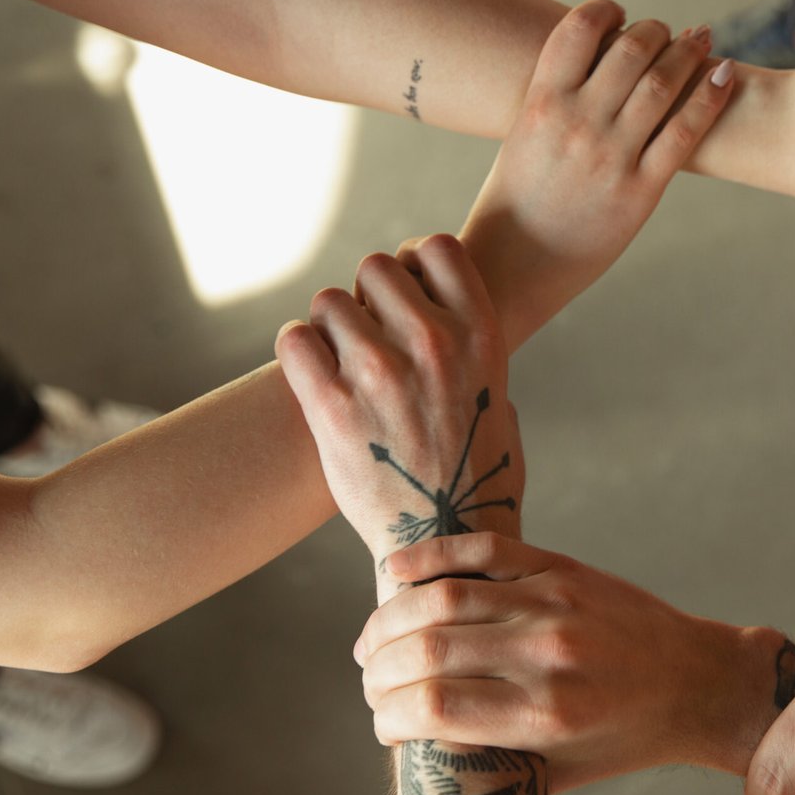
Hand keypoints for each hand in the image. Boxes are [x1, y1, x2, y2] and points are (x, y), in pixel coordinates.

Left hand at [275, 235, 523, 572]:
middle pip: (374, 267)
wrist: (445, 546)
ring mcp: (381, 373)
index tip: (409, 296)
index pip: (435, 248)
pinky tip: (313, 376)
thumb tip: (445, 318)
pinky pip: (294, 341)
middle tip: (368, 335)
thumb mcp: (500, 400)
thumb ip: (471, 351)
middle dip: (366, 296)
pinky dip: (298, 352)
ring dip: (329, 327)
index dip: (414, 265)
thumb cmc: (476, 477)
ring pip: (328, 301)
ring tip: (341, 364)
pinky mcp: (333, 407)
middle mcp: (435, 344)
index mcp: (482, 335)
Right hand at [354, 533, 785, 791]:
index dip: (387, 717)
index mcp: (545, 716)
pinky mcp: (562, 568)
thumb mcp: (562, 770)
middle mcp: (547, 655)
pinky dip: (429, 555)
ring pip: (441, 597)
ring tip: (371, 641)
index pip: (432, 709)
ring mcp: (554, 603)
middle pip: (424, 651)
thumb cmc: (626, 737)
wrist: (699, 682)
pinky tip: (394, 572)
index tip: (381, 725)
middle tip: (369, 682)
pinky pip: (481, 551)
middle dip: (377, 671)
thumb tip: (412, 734)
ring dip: (388, 618)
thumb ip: (491, 755)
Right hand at [460, 0, 734, 349]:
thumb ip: (554, 101)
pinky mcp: (640, 191)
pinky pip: (684, 133)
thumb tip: (587, 66)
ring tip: (700, 40)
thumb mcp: (522, 138)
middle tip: (668, 31)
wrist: (514, 267)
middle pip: (630, 49)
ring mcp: (610, 156)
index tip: (622, 14)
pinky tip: (725, 77)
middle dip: (655, 31)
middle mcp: (576, 123)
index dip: (607, 11)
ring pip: (663, 85)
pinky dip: (710, 98)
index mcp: (540, 104)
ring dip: (688, 53)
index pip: (579, 28)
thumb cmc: (516, 202)